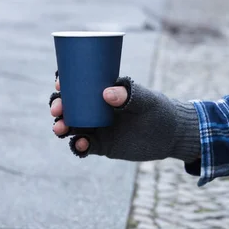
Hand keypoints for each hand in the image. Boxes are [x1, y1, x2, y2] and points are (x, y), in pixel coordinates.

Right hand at [49, 73, 199, 161]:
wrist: (171, 136)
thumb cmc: (160, 110)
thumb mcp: (148, 101)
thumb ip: (131, 95)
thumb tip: (106, 93)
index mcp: (103, 91)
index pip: (79, 84)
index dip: (64, 82)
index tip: (59, 83)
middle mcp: (96, 109)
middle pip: (69, 106)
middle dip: (58, 106)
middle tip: (57, 109)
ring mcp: (98, 127)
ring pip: (72, 126)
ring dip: (62, 127)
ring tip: (61, 129)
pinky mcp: (102, 146)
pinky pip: (84, 146)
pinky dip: (78, 146)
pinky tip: (79, 145)